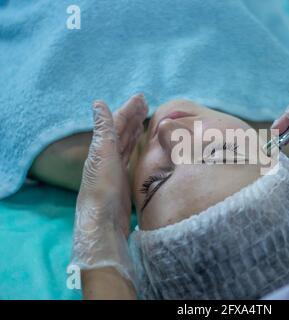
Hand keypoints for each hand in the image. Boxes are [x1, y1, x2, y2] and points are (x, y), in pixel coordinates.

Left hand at [71, 94, 147, 281]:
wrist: (104, 222)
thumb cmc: (103, 189)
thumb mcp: (103, 155)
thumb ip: (103, 129)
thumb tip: (98, 102)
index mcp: (102, 148)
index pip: (117, 123)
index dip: (128, 109)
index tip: (141, 98)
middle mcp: (108, 156)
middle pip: (122, 131)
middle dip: (133, 116)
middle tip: (146, 103)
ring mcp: (116, 169)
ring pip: (127, 144)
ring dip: (135, 130)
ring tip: (145, 119)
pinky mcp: (124, 181)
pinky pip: (131, 158)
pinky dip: (136, 148)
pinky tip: (141, 146)